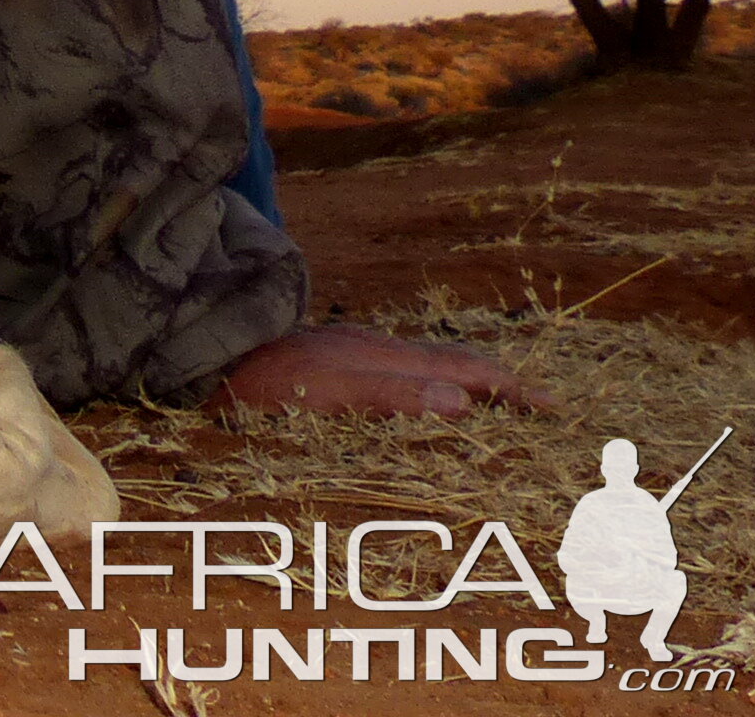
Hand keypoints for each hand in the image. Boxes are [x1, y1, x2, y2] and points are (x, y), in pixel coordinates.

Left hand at [213, 326, 543, 418]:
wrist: (201, 352)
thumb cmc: (261, 381)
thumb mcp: (328, 392)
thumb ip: (392, 394)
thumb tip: (464, 402)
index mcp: (384, 356)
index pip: (465, 370)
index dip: (511, 389)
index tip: (554, 407)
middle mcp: (373, 347)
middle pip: (452, 362)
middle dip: (500, 382)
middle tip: (539, 405)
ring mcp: (351, 349)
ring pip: (425, 362)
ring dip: (466, 380)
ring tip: (494, 400)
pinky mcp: (330, 356)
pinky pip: (397, 367)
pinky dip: (429, 381)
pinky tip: (420, 393)